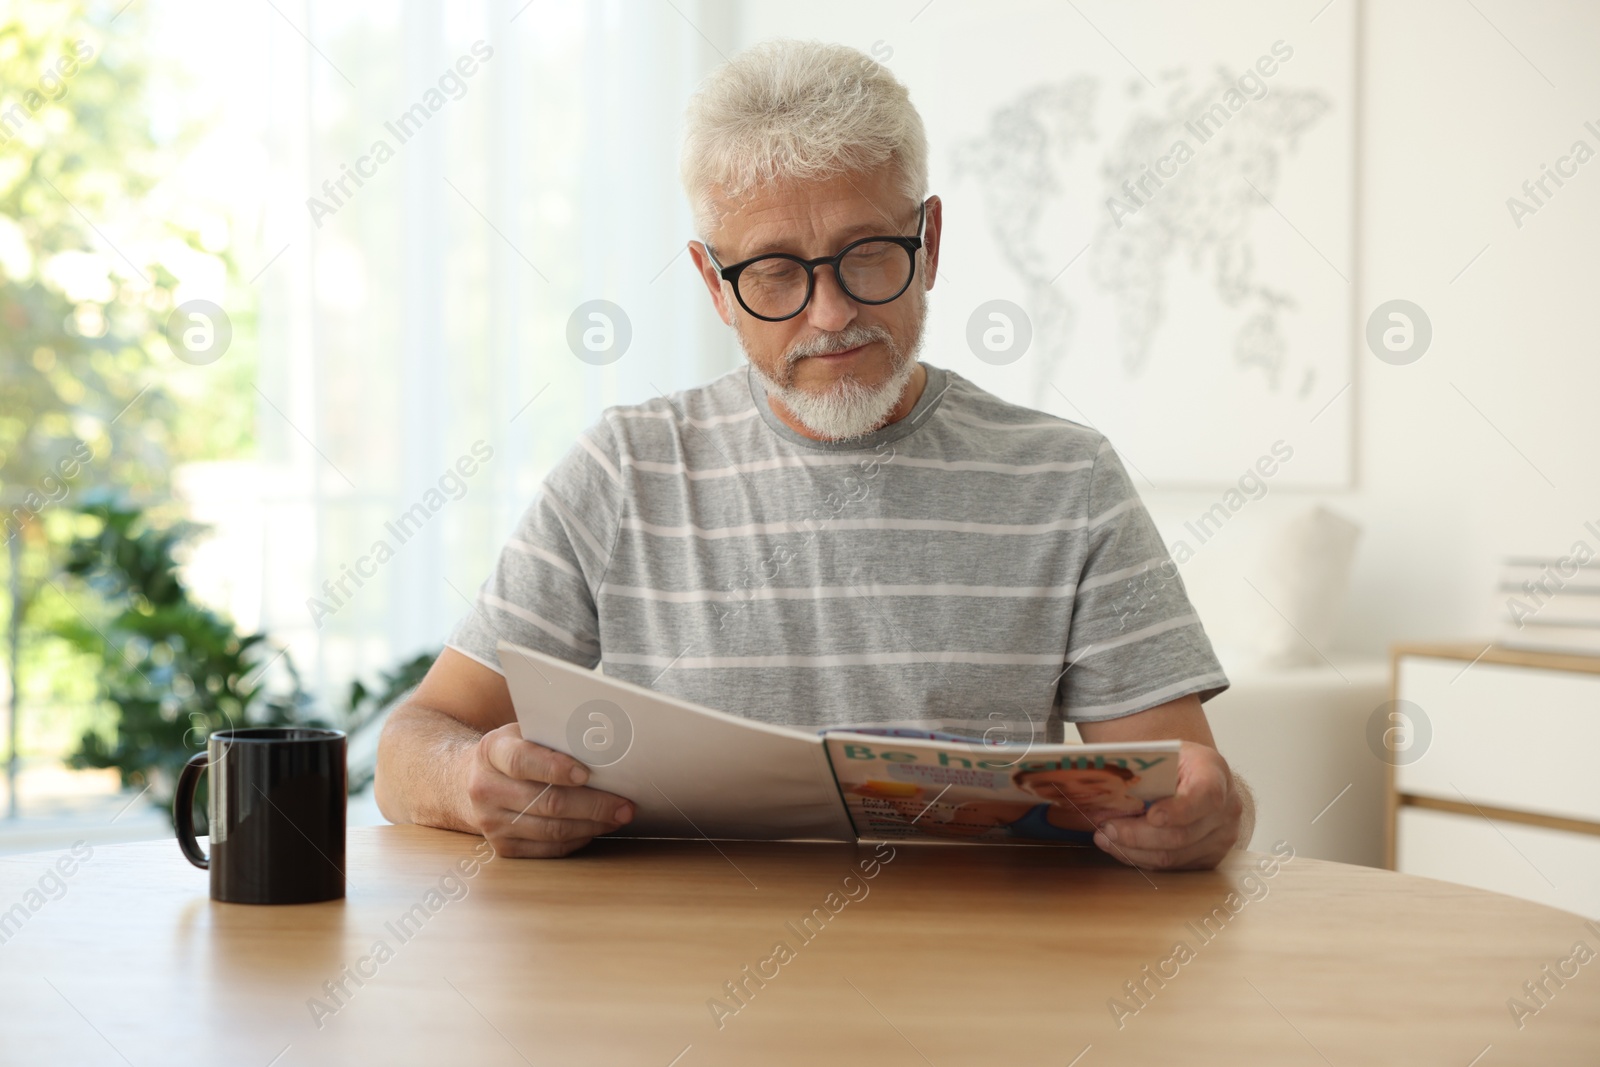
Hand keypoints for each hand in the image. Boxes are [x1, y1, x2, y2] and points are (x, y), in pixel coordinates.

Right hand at [466, 723, 634, 857]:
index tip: (586, 774)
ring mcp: (491, 822)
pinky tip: (595, 829)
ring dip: (591, 825)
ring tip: (617, 817)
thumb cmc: (513, 752)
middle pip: (546, 802)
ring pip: (551, 830)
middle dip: (593, 805)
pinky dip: (577, 840)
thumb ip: (553, 736)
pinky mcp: (502, 847)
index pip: (522, 761)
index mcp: (491, 751)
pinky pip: (548, 848)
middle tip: (624, 805)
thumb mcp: (524, 732)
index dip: (555, 768)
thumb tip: (603, 743)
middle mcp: (486, 788)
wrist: (471, 782)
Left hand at [1090, 741, 1243, 870]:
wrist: (1195, 774)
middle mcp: (1227, 808)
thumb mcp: (1162, 753)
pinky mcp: (1211, 857)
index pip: (1205, 796)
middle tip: (1105, 829)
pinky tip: (1123, 848)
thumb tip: (1103, 785)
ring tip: (1106, 838)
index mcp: (1214, 772)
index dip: (1178, 810)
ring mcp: (1222, 836)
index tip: (1151, 815)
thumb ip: (1142, 769)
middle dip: (1137, 835)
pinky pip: (1174, 866)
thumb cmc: (1174, 763)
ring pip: (1174, 856)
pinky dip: (1143, 859)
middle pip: (1181, 834)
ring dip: (1134, 851)